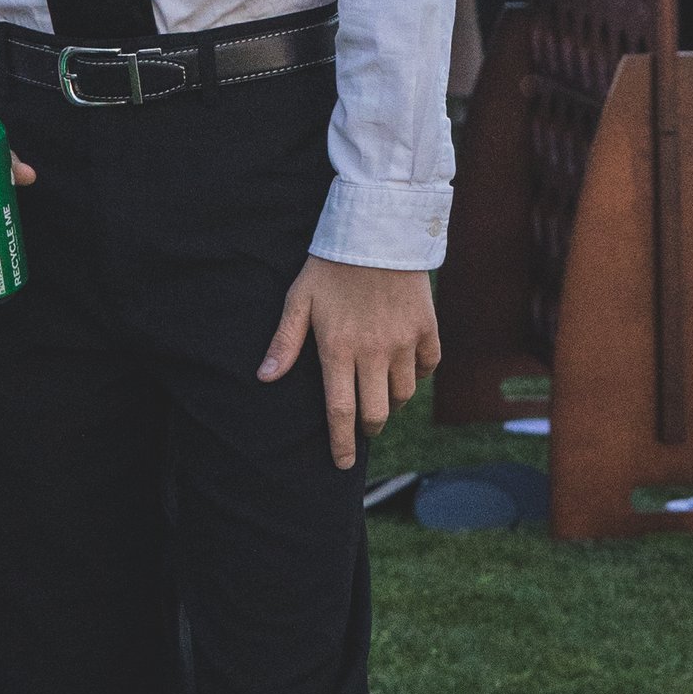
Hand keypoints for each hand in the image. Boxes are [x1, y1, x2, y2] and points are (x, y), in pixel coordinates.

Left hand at [258, 259, 440, 470]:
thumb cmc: (331, 265)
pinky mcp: (427, 327)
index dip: (342, 443)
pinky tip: (406, 366)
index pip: (341, 411)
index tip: (343, 464)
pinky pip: (428, 366)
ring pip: (404, 393)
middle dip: (369, 426)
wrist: (377, 229)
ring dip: (392, 399)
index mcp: (338, 349)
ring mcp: (404, 341)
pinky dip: (418, 373)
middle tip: (365, 423)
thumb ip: (285, 341)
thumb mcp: (300, 299)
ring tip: (381, 390)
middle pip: (377, 412)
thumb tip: (265, 378)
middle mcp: (373, 352)